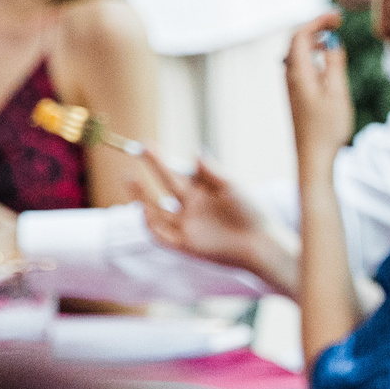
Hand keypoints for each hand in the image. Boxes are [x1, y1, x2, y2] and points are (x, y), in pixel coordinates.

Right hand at [145, 157, 296, 290]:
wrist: (261, 242)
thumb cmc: (251, 212)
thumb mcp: (232, 186)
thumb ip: (211, 171)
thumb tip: (195, 151)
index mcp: (202, 192)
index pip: (175, 172)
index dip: (159, 160)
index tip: (146, 144)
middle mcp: (191, 207)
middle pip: (164, 186)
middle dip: (150, 170)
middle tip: (136, 151)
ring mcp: (186, 226)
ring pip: (156, 211)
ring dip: (140, 196)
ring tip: (129, 178)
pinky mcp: (185, 244)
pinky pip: (160, 235)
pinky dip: (149, 223)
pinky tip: (144, 208)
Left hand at [284, 14, 352, 176]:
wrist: (313, 157)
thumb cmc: (327, 128)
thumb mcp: (337, 93)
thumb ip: (335, 64)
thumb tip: (332, 42)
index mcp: (299, 73)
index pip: (301, 35)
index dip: (318, 21)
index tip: (339, 17)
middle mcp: (291, 76)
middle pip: (296, 41)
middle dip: (315, 27)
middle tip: (337, 22)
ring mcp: (292, 86)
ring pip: (297, 53)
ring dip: (314, 40)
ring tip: (333, 38)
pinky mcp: (297, 95)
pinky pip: (301, 65)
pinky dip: (313, 55)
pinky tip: (327, 61)